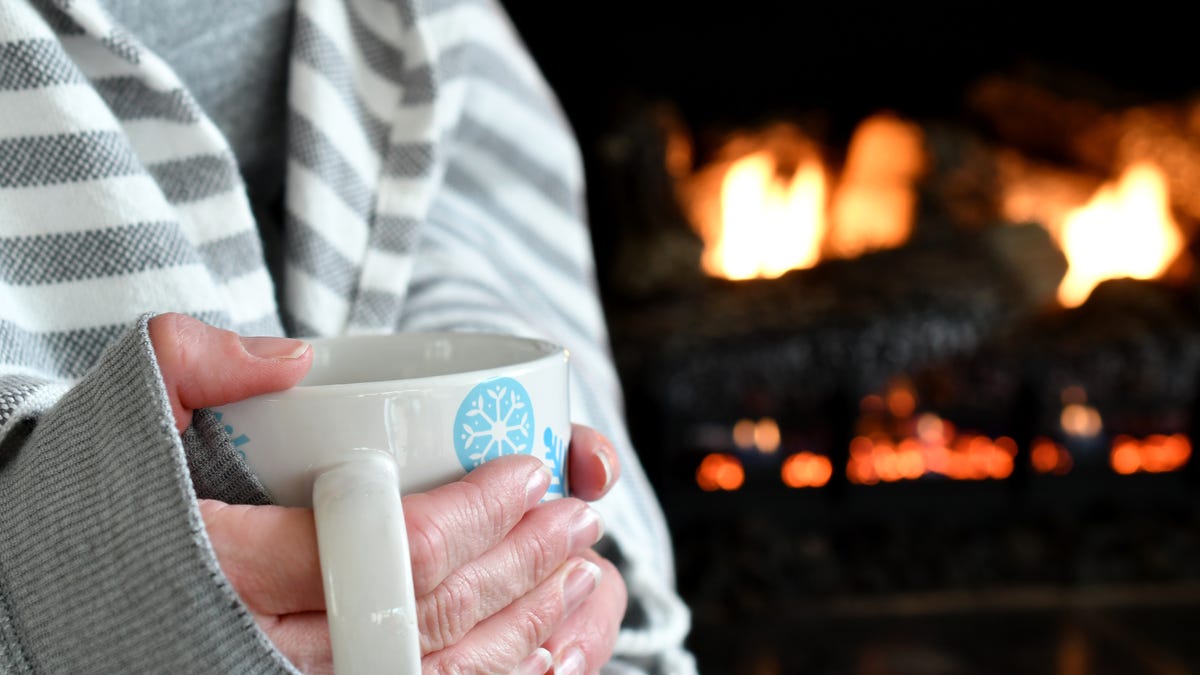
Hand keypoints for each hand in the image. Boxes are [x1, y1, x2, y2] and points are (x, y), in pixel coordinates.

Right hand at [149, 313, 626, 672]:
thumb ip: (197, 359)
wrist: (61, 586)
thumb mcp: (132, 399)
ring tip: (582, 571)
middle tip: (578, 512)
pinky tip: (541, 650)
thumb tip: (297, 357)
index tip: (529, 470)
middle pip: (429, 618)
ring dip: (528, 627)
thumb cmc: (108, 490)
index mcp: (227, 567)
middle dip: (525, 564)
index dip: (477, 514)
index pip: (386, 547)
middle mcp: (261, 648)